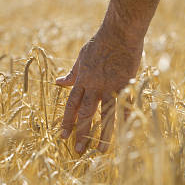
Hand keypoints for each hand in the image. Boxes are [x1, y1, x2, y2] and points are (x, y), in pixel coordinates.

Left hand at [55, 26, 142, 153]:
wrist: (119, 33)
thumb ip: (72, 73)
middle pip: (86, 113)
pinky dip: (126, 119)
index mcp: (83, 79)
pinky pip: (125, 105)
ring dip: (103, 134)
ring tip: (100, 151)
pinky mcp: (126, 84)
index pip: (71, 105)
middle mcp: (95, 86)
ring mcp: (111, 86)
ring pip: (105, 114)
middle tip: (78, 150)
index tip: (63, 136)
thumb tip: (58, 82)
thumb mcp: (81, 57)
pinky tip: (125, 133)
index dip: (67, 121)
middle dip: (82, 133)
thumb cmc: (100, 43)